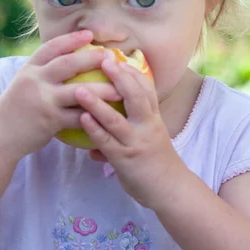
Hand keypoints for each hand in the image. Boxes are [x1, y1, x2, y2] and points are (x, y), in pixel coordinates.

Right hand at [0, 31, 120, 163]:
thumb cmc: (16, 109)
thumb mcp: (24, 84)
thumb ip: (43, 74)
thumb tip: (68, 62)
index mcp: (29, 69)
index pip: (51, 47)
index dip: (71, 39)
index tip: (89, 34)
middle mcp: (35, 80)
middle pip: (67, 64)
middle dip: (91, 58)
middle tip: (110, 56)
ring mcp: (42, 100)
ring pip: (78, 91)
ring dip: (101, 89)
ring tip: (119, 89)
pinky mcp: (49, 120)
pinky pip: (77, 117)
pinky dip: (93, 115)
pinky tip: (108, 115)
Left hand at [76, 59, 185, 208]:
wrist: (171, 190)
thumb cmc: (156, 163)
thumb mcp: (149, 138)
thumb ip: (129, 126)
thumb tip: (104, 120)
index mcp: (154, 119)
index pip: (147, 90)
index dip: (134, 73)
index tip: (120, 59)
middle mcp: (147, 127)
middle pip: (135, 97)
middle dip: (120, 77)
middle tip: (104, 61)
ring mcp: (135, 142)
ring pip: (115, 119)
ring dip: (96, 103)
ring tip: (79, 90)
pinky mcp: (124, 159)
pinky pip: (106, 142)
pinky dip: (93, 129)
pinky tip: (81, 118)